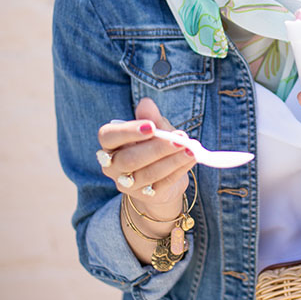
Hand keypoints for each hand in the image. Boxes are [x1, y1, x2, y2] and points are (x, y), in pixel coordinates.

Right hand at [96, 98, 194, 214]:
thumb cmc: (154, 145)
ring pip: (147, 174)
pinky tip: (191, 159)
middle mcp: (113, 166)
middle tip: (179, 139)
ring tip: (190, 149)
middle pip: (129, 159)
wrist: (162, 177)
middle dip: (156, 148)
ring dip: (172, 160)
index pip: (108, 137)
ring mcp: (127, 184)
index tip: (151, 126)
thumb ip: (150, 117)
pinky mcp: (146, 196)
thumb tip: (146, 103)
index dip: (128, 132)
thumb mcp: (155, 128)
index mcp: (110, 145)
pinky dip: (179, 170)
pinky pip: (162, 184)